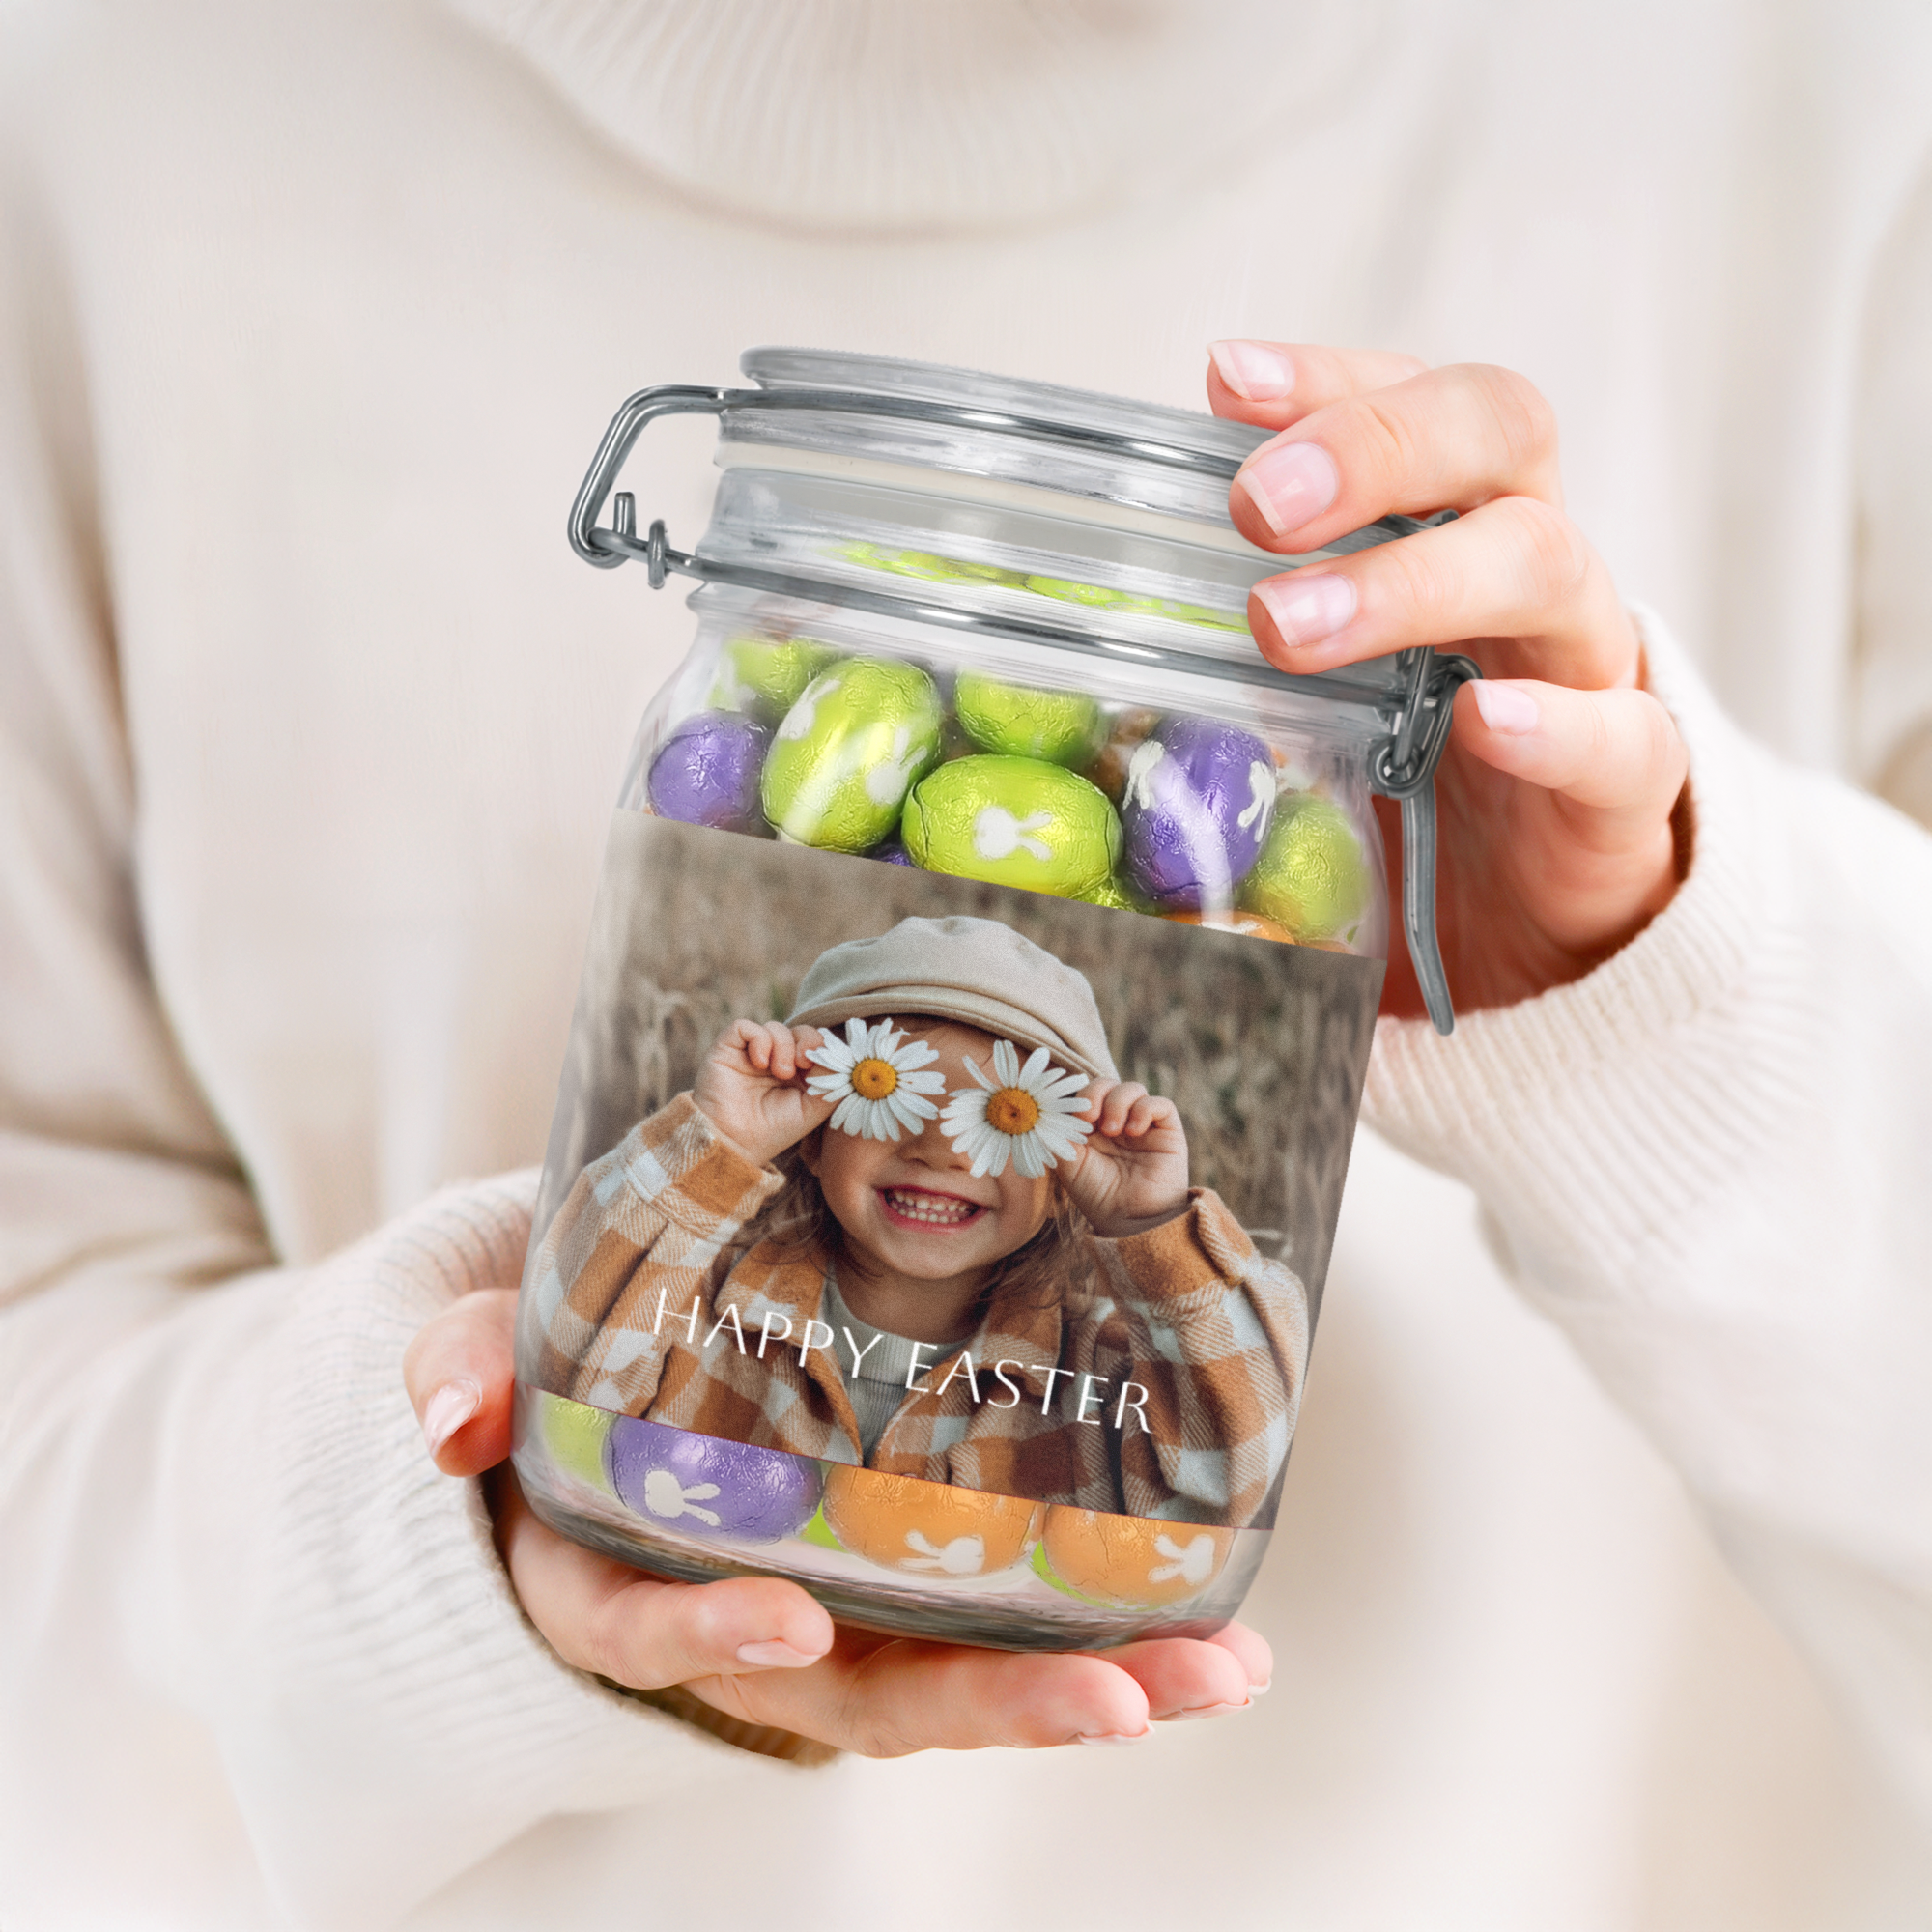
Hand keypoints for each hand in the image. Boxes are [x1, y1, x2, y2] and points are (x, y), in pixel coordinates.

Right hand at [404, 1289, 1271, 1752]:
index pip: (644, 1626)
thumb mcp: (482, 1331)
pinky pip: (989, 1616)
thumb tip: (451, 1419)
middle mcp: (735, 1617)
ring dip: (1090, 1678)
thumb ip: (462, 1360)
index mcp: (611, 1570)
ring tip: (1223, 1670)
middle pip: (851, 1693)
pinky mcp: (900, 1572)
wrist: (594, 1364)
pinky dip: (1096, 1621)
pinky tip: (1211, 1616)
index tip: (793, 1618)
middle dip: (988, 1706)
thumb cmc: (544, 1351)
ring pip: (950, 1672)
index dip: (710, 1632)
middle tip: (1125, 1699)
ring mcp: (831, 1603)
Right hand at [691, 1019, 833, 1166]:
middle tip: (803, 1063)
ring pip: (775, 1026)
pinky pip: (744, 1026)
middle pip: (800, 1030)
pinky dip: (759, 1039)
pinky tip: (760, 1063)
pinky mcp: (728, 1048)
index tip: (822, 1064)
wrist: (733, 1143)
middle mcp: (775, 1060)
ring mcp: (751, 1053)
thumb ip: (831, 1083)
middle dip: (807, 1040)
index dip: (824, 1047)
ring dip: (784, 1045)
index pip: (816, 1044)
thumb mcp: (812, 1109)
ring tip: (779, 1072)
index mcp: (798, 1074)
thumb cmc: (772, 1131)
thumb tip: (841, 1058)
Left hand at [1062, 1080, 1190, 1238]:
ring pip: (1132, 1088)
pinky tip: (1133, 1131)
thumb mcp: (1069, 1164)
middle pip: (1107, 1084)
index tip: (1071, 1115)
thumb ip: (1059, 1135)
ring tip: (1113, 1130)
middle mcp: (1117, 1121)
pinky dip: (1144, 1109)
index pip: (1084, 1094)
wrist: (1130, 1221)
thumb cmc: (1098, 1196)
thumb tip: (1050, 1110)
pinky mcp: (1167, 1131)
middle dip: (1095, 1093)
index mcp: (1092, 1127)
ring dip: (1118, 1102)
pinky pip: (1159, 1103)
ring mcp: (1142, 1124)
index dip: (1077, 1097)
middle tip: (1089, 1117)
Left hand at [1208, 341, 1689, 1016]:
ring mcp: (1585, 664)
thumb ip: (1243, 632)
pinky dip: (1553, 725)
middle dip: (1372, 447)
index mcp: (1453, 521)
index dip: (1328, 381)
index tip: (1225, 381)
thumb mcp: (1318, 690)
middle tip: (1257, 505)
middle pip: (1498, 430)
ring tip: (1289, 625)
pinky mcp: (1624, 786)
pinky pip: (1617, 736)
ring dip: (1412, 579)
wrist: (1537, 914)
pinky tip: (1480, 724)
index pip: (1412, 398)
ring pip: (1545, 564)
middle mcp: (1529, 564)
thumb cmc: (1409, 778)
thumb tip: (1085, 612)